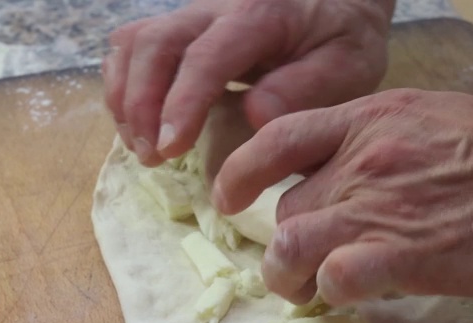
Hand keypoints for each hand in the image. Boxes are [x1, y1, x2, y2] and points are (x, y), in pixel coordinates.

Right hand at [102, 0, 394, 165]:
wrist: (339, 0)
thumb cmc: (343, 38)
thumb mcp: (347, 64)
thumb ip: (304, 88)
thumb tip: (253, 114)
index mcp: (259, 15)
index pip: (206, 56)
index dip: (181, 103)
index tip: (170, 147)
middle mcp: (216, 7)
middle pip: (155, 43)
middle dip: (142, 103)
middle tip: (152, 156)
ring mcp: (194, 15)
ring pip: (135, 42)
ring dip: (127, 98)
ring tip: (143, 149)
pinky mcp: (183, 28)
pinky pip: (135, 46)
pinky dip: (125, 86)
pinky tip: (138, 126)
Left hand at [213, 90, 472, 304]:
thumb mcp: (430, 120)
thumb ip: (385, 145)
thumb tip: (364, 178)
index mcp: (366, 122)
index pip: (276, 139)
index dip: (241, 173)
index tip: (229, 199)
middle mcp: (360, 162)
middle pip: (286, 210)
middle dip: (284, 248)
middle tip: (299, 272)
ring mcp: (378, 207)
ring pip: (294, 246)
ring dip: (292, 279)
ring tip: (308, 296)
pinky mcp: (404, 255)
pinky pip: (339, 278)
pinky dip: (336, 293)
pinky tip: (353, 298)